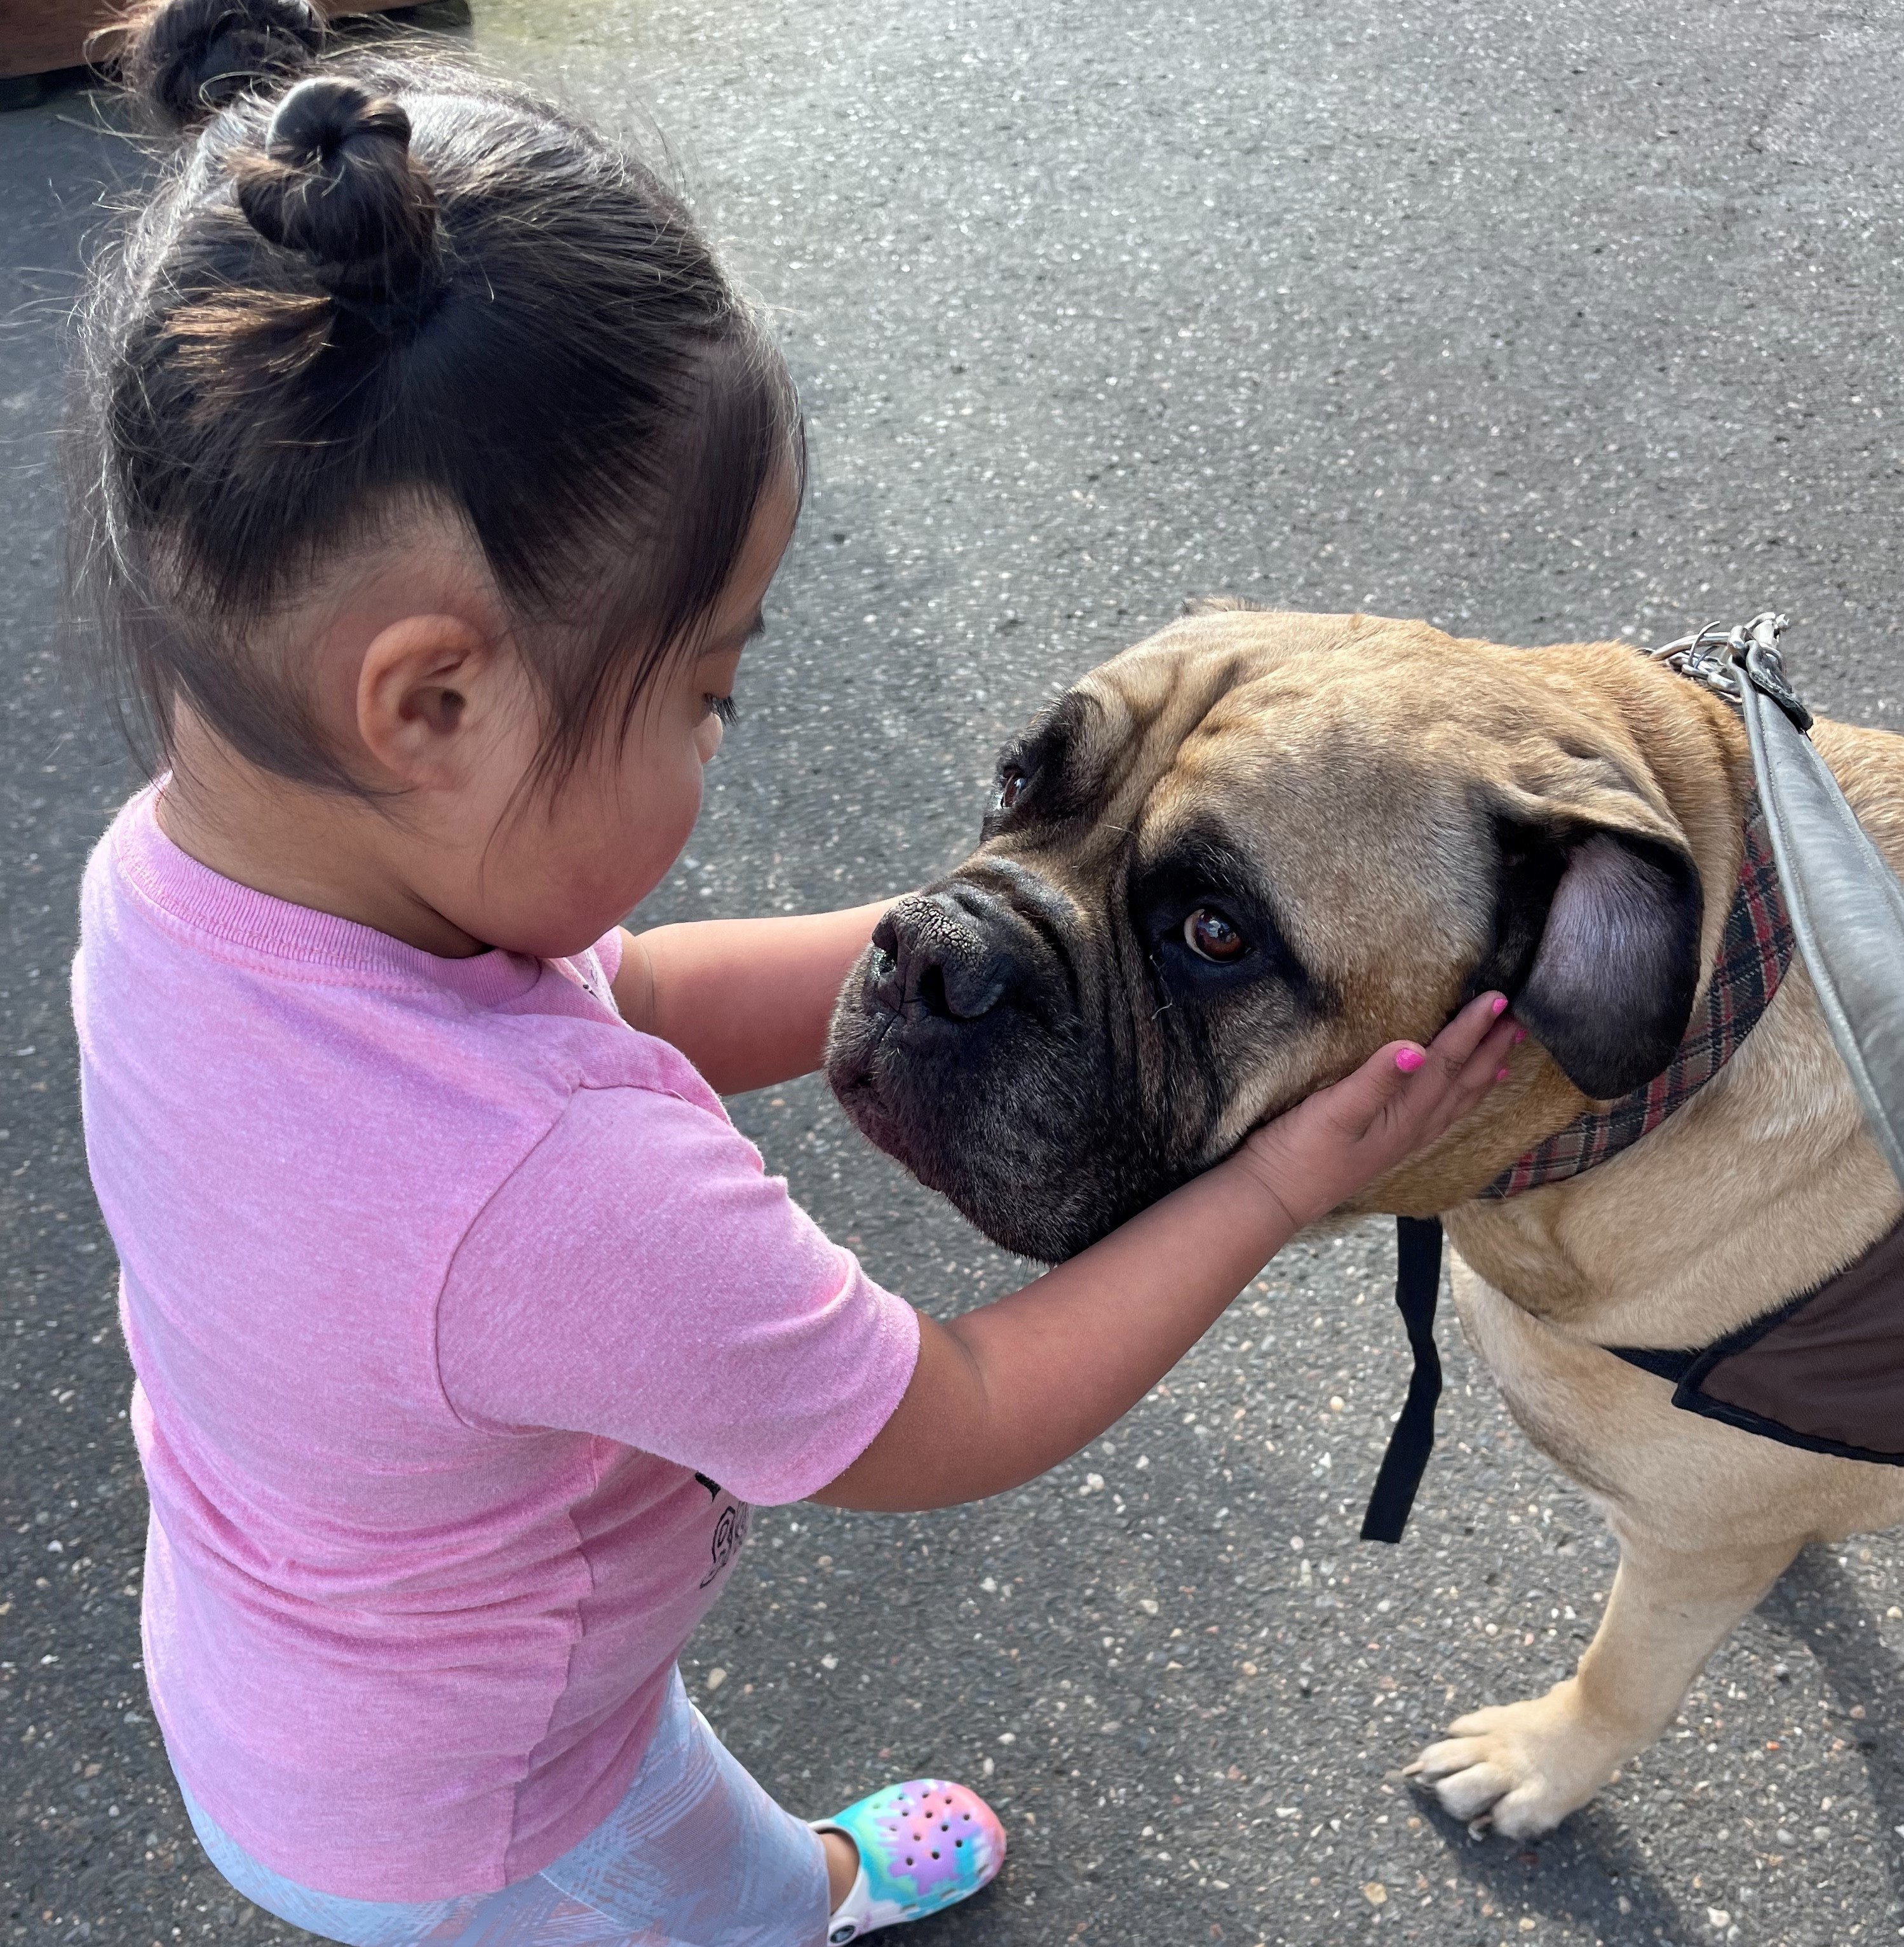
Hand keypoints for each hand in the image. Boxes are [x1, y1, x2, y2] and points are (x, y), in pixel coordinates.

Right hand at [1234, 993, 1517, 1230]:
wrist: (1272, 1198)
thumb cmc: (1297, 1152)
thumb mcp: (1333, 1112)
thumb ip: (1374, 1080)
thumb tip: (1415, 1048)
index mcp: (1403, 1114)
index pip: (1447, 1063)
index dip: (1472, 1029)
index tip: (1497, 997)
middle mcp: (1412, 1128)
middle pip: (1463, 1082)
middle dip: (1492, 1049)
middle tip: (1521, 1019)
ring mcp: (1401, 1140)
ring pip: (1456, 1102)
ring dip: (1483, 1074)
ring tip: (1506, 1054)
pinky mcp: (1385, 1146)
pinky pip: (1439, 1117)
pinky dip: (1458, 1100)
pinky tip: (1455, 1097)